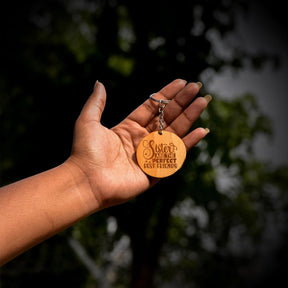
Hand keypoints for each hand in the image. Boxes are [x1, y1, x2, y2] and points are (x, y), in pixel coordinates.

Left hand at [67, 79, 209, 209]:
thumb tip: (99, 82)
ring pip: (174, 132)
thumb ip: (97, 102)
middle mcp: (141, 140)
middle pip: (166, 118)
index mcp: (128, 128)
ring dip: (189, 117)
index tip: (181, 82)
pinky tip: (201, 131)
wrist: (86, 180)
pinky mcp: (156, 171)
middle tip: (197, 87)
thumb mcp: (88, 121)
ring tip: (203, 102)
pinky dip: (189, 143)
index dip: (166, 95)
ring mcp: (150, 155)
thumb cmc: (85, 152)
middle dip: (182, 102)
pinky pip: (175, 155)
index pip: (152, 108)